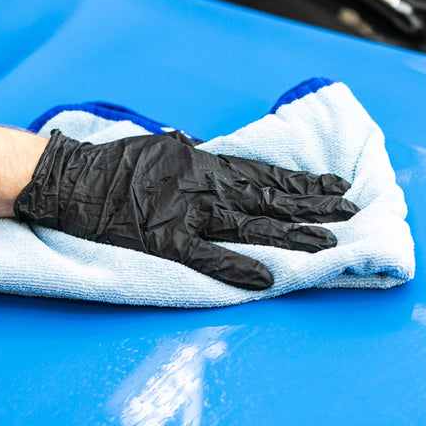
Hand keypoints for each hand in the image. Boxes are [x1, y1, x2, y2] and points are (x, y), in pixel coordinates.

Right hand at [14, 130, 358, 289]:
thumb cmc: (117, 162)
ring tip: (329, 244)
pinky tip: (269, 279)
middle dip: (313, 206)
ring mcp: (188, 215)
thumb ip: (197, 155)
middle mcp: (206, 187)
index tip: (336, 187)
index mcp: (206, 163)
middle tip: (352, 213)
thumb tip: (218, 156)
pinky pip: (208, 257)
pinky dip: (238, 267)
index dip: (303, 182)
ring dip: (291, 235)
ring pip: (251, 225)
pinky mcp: (166, 241)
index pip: (267, 174)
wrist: (74, 179)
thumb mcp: (165, 146)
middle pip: (270, 198)